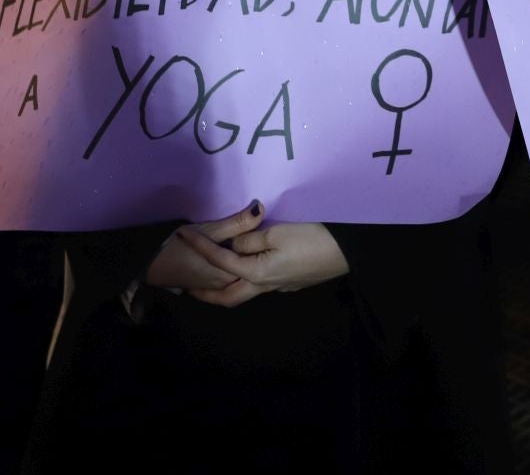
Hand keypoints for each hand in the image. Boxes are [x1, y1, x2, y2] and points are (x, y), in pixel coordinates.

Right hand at [144, 199, 264, 289]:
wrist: (152, 264)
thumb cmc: (181, 246)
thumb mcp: (210, 230)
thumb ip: (237, 222)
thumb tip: (261, 208)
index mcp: (230, 272)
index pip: (255, 260)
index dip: (260, 244)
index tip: (262, 231)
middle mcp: (227, 285)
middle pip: (249, 270)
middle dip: (253, 255)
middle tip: (257, 238)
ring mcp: (217, 289)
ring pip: (239, 277)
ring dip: (244, 263)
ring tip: (244, 246)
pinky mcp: (209, 289)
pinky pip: (228, 281)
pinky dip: (234, 270)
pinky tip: (234, 258)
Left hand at [178, 216, 349, 308]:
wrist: (347, 252)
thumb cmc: (312, 238)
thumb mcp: (277, 232)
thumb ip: (250, 240)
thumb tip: (233, 247)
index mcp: (257, 273)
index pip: (221, 261)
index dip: (200, 247)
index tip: (182, 236)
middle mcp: (265, 285)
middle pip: (228, 297)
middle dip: (206, 294)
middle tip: (187, 289)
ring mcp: (280, 286)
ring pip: (244, 294)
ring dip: (224, 290)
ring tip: (211, 282)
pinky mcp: (292, 282)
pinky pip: (260, 286)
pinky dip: (244, 282)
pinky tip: (246, 272)